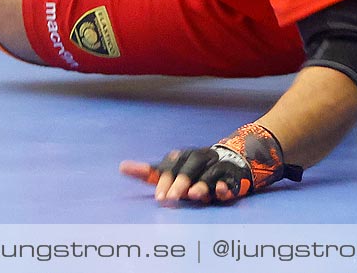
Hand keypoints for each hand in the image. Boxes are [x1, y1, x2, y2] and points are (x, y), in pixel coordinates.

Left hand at [119, 122, 302, 205]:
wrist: (234, 161)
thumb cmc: (197, 171)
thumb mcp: (176, 171)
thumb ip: (153, 173)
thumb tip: (122, 167)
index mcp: (185, 158)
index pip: (170, 165)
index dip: (162, 177)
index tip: (156, 195)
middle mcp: (201, 159)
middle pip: (188, 168)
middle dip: (178, 183)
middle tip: (167, 198)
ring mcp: (218, 168)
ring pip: (208, 174)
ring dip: (201, 184)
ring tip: (192, 195)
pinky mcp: (234, 178)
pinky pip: (230, 182)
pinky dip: (225, 187)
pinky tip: (220, 193)